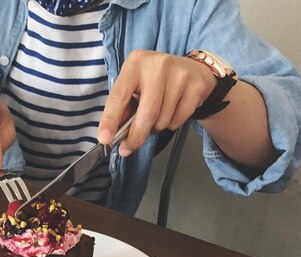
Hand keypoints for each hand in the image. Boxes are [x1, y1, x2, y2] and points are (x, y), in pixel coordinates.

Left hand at [97, 50, 215, 154]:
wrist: (191, 71)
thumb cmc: (154, 82)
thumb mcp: (134, 87)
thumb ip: (122, 109)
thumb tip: (113, 135)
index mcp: (136, 63)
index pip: (119, 96)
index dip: (110, 119)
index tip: (105, 139)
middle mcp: (158, 65)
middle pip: (146, 113)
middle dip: (135, 137)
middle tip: (127, 149)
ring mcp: (179, 75)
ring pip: (162, 121)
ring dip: (154, 128)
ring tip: (155, 116)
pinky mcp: (195, 87)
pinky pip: (177, 122)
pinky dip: (170, 125)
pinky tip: (171, 111)